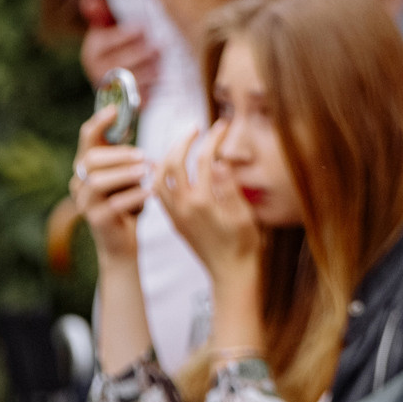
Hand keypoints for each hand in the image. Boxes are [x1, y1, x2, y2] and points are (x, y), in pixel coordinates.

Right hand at [71, 104, 152, 261]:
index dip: (99, 122)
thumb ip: (127, 158)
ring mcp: (85, 204)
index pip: (86, 139)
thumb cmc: (128, 206)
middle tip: (144, 156)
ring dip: (126, 174)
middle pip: (92, 160)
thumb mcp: (127, 177)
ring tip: (147, 172)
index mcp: (86, 169)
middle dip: (119, 155)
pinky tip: (151, 193)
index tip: (115, 110)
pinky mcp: (96, 221)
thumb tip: (131, 127)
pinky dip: (135, 195)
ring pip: (99, 181)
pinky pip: (114, 204)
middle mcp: (79, 184)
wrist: (123, 245)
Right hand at [78, 0, 160, 101]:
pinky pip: (141, 96)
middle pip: (123, 62)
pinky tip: (164, 76)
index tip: (143, 27)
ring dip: (151, 69)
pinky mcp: (127, 102)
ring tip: (162, 60)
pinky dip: (154, 87)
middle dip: (143, 53)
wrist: (121, 75)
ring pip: (133, 79)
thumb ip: (101, 12)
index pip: (110, 41)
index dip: (128, 34)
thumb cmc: (117, 42)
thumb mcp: (107, 26)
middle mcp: (97, 72)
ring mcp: (112, 90)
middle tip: (160, 45)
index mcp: (92, 51)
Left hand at [157, 123, 263, 288]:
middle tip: (196, 129)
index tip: (221, 126)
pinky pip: (159, 192)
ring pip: (159, 177)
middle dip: (183, 141)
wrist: (231, 275)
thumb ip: (230, 187)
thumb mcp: (244, 215)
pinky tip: (172, 168)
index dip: (213, 139)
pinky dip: (161, 174)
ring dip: (168, 156)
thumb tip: (221, 161)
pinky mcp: (174, 221)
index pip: (205, 160)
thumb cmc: (244, 246)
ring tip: (182, 145)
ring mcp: (176, 214)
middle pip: (173, 164)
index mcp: (203, 203)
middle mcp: (184, 207)